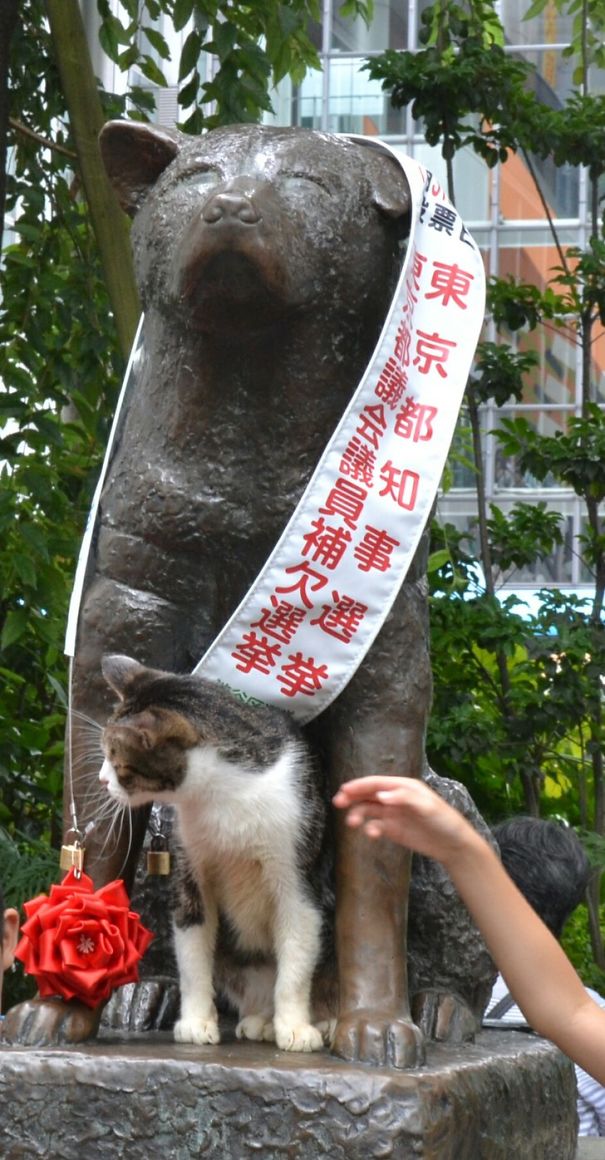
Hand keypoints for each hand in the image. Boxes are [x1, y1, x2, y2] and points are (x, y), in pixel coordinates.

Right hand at [332, 776, 473, 865]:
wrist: (453, 845)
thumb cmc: (444, 820)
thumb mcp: (427, 807)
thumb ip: (404, 799)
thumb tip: (381, 795)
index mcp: (403, 787)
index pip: (377, 783)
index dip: (360, 785)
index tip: (344, 790)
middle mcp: (395, 798)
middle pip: (369, 794)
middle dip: (352, 797)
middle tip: (338, 802)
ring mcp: (393, 814)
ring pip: (369, 810)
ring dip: (358, 814)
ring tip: (351, 823)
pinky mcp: (393, 829)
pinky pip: (375, 826)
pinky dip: (369, 829)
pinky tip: (371, 835)